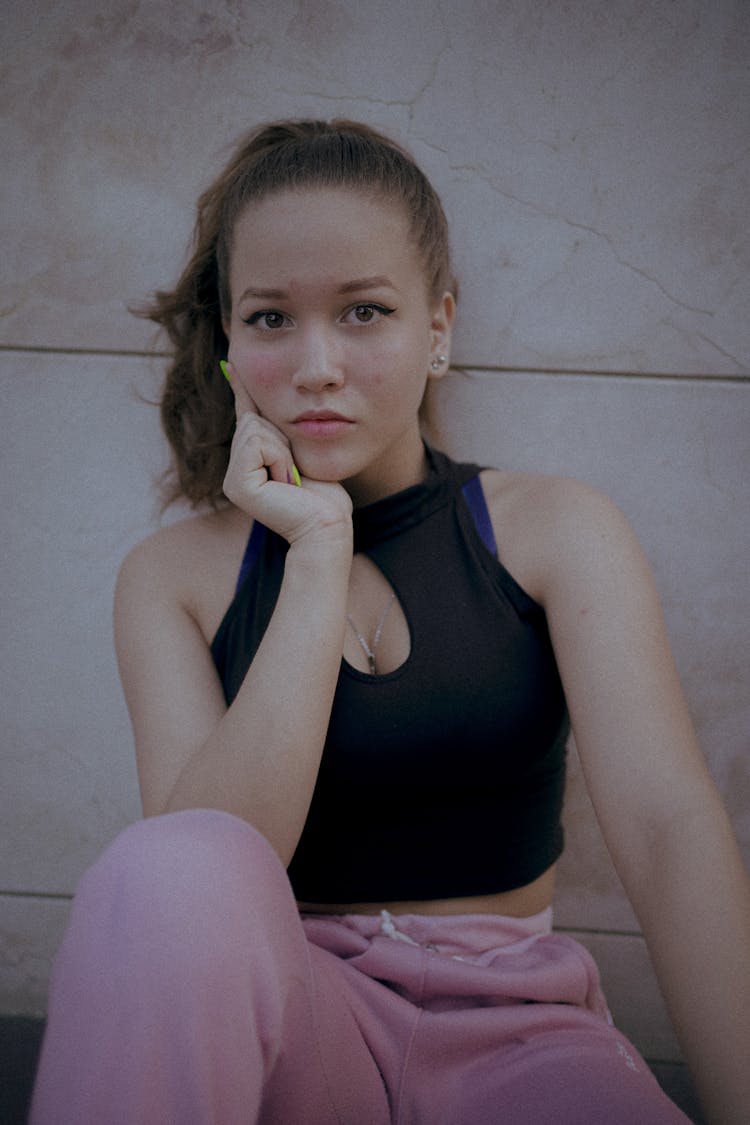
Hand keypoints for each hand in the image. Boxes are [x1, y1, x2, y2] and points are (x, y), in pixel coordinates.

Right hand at [221, 362, 351, 548]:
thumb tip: (282, 401)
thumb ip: (284, 430)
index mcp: (251, 463)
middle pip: (252, 418)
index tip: (232, 362)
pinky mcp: (236, 485)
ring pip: (254, 428)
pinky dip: (279, 457)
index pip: (246, 416)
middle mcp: (236, 470)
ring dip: (283, 449)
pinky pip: (257, 443)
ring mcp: (233, 480)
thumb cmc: (324, 495)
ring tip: (293, 479)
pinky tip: (286, 483)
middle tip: (296, 472)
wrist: (328, 526)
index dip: (241, 388)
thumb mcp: (303, 451)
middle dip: (283, 438)